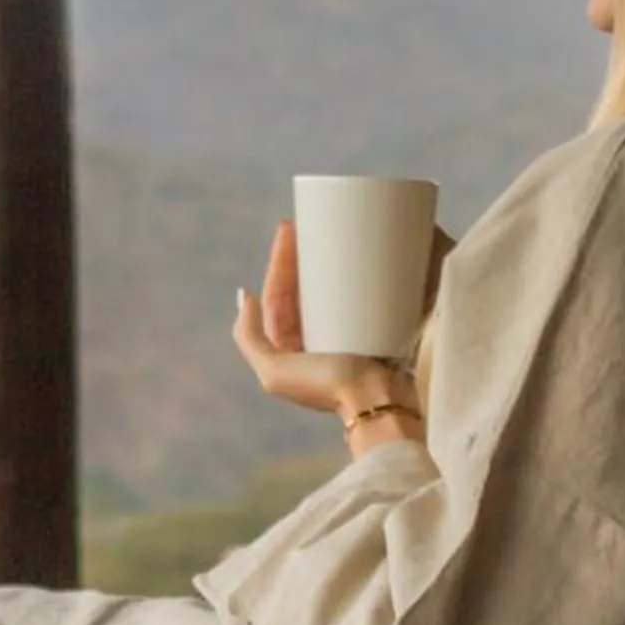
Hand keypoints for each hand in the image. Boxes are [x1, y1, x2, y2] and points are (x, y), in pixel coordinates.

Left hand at [232, 219, 414, 415]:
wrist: (380, 403)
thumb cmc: (328, 388)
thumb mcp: (274, 371)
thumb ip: (250, 340)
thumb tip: (244, 296)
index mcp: (289, 348)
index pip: (277, 295)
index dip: (278, 261)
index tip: (288, 229)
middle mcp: (313, 340)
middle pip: (302, 286)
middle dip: (300, 254)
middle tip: (307, 221)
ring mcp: (343, 335)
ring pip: (328, 289)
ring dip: (325, 261)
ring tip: (330, 230)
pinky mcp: (371, 330)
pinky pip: (357, 295)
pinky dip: (354, 274)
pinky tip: (361, 253)